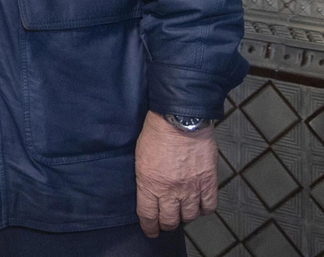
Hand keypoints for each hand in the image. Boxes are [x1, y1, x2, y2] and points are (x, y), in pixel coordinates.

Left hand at [135, 112, 216, 236]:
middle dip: (166, 224)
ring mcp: (191, 188)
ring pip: (189, 215)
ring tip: (182, 212)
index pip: (148, 215)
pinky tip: (200, 205)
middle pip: (170, 219)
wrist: (180, 120)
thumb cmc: (155, 133)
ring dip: (185, 216)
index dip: (149, 227)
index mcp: (149, 183)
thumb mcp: (140, 157)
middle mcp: (170, 190)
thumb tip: (150, 191)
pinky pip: (209, 206)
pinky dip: (204, 209)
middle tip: (166, 223)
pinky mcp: (208, 182)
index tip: (150, 231)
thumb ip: (145, 178)